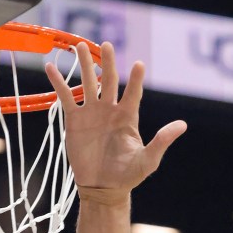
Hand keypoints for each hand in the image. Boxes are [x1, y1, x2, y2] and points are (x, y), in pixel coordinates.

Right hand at [45, 41, 185, 193]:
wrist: (103, 188)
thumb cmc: (128, 176)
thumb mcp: (148, 160)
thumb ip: (162, 141)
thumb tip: (182, 125)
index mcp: (128, 118)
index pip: (133, 93)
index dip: (136, 79)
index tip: (139, 64)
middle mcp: (110, 110)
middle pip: (109, 80)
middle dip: (108, 63)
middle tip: (107, 45)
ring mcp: (92, 113)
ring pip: (87, 82)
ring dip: (84, 65)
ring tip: (79, 46)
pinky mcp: (75, 119)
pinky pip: (66, 96)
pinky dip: (58, 82)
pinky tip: (50, 67)